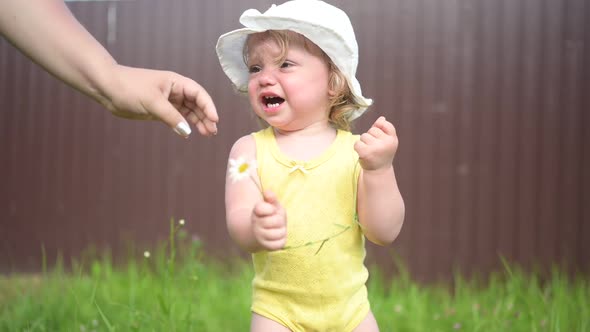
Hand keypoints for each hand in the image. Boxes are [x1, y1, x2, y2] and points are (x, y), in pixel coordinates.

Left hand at [104, 65, 218, 136]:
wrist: (107, 88)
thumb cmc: (129, 88)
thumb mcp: (153, 102)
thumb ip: (171, 117)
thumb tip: (187, 132)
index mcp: (176, 82)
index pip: (199, 94)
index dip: (208, 106)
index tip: (214, 119)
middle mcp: (175, 91)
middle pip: (196, 104)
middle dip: (206, 117)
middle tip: (212, 131)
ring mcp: (167, 101)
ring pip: (188, 112)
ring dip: (198, 122)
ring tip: (207, 134)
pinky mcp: (159, 111)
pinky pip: (177, 118)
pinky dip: (184, 125)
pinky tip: (189, 133)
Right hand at [251, 190, 286, 250]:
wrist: (258, 234)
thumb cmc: (269, 216)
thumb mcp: (271, 205)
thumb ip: (271, 198)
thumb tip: (267, 192)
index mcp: (256, 213)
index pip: (262, 208)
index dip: (270, 208)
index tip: (271, 210)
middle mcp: (256, 225)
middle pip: (276, 221)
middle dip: (279, 219)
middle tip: (276, 220)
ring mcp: (261, 237)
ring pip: (279, 233)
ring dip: (282, 230)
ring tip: (277, 228)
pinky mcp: (267, 247)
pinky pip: (280, 244)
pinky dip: (282, 239)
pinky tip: (278, 236)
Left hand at [354, 116, 398, 170]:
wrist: (379, 171)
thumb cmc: (381, 153)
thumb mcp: (386, 141)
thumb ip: (383, 129)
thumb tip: (381, 118)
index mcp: (393, 139)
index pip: (384, 124)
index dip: (379, 128)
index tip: (381, 137)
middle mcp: (386, 143)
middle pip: (372, 130)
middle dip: (370, 137)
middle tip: (374, 147)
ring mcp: (376, 148)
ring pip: (364, 136)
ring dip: (364, 142)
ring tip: (369, 150)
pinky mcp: (366, 153)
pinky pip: (357, 143)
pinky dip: (358, 147)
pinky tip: (363, 153)